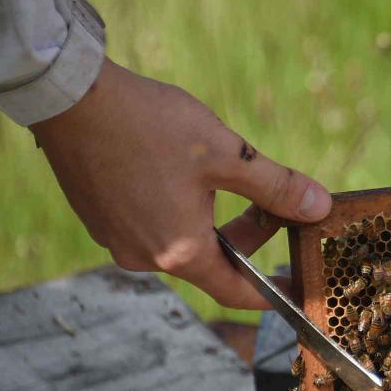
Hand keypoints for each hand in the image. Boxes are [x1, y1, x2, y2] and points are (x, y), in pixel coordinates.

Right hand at [30, 59, 331, 308]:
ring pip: (181, 240)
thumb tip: (319, 207)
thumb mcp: (228, 155)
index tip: (296, 288)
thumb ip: (276, 187)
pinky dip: (181, 210)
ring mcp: (115, 238)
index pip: (236, 292)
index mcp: (178, 250)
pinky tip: (186, 172)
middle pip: (212, 261)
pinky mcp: (98, 217)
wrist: (71, 97)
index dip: (272, 293)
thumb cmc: (150, 126)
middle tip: (277, 206)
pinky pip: (152, 225)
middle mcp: (143, 255)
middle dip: (250, 237)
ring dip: (215, 220)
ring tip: (235, 180)